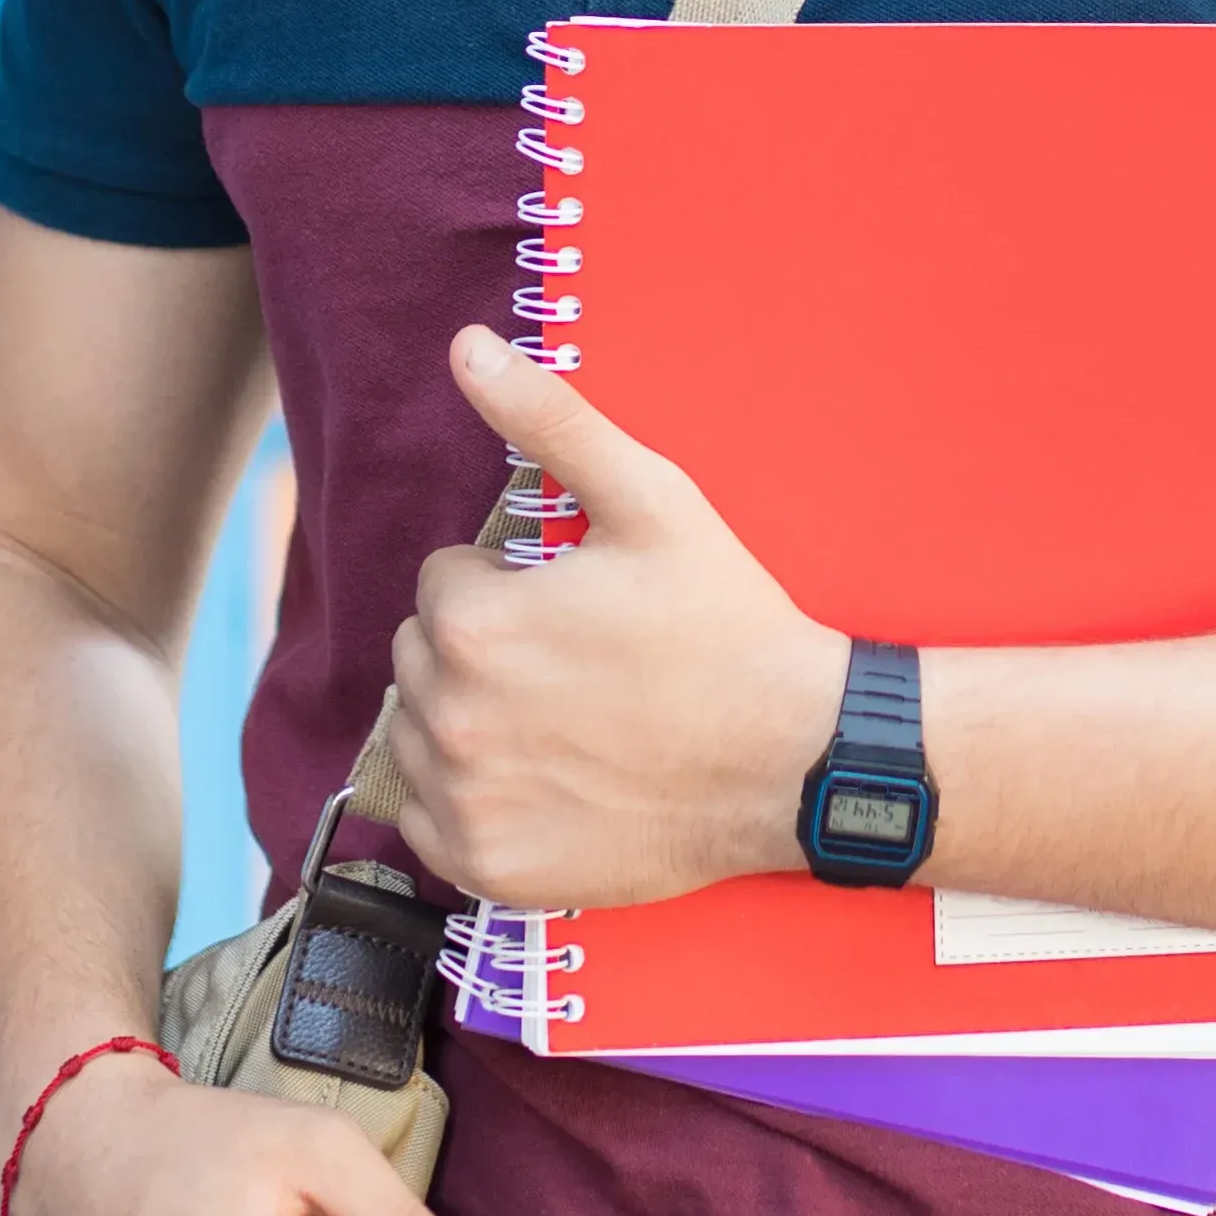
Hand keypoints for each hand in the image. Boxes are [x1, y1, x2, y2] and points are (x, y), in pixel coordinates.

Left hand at [386, 327, 842, 908]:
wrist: (792, 761)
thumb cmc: (725, 626)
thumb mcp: (650, 501)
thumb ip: (548, 420)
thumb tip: (467, 346)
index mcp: (473, 624)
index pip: (443, 583)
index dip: (511, 586)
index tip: (577, 607)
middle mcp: (452, 716)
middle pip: (423, 658)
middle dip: (482, 650)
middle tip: (575, 663)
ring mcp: (469, 802)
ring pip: (422, 736)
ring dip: (471, 721)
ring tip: (566, 721)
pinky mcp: (491, 869)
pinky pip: (432, 826)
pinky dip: (472, 806)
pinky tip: (545, 783)